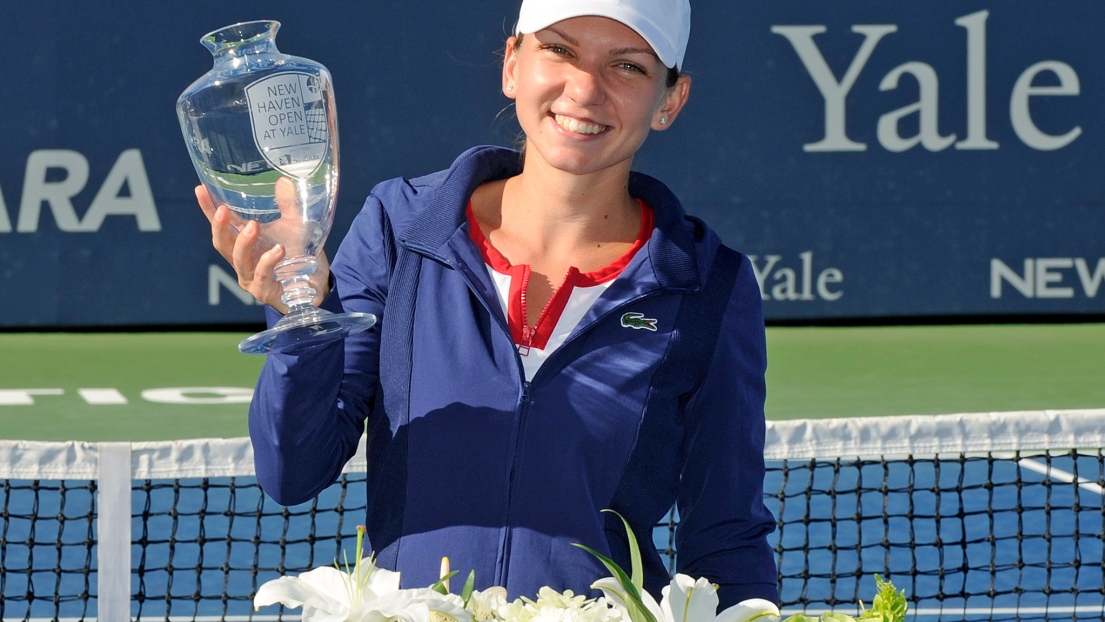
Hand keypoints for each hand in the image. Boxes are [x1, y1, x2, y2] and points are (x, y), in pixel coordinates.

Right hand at [196, 180, 330, 312]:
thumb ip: (288, 205)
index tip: (200, 189)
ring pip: (239, 260)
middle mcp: (242, 261)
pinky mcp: (264, 291)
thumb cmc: (299, 255)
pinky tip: (278, 250)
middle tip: (223, 210)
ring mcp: (250, 278)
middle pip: (222, 244)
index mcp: (243, 243)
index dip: (208, 209)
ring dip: (243, 243)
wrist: (316, 285)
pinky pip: (262, 275)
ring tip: (254, 226)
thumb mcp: (295, 226)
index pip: (221, 225)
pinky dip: (268, 261)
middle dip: (219, 227)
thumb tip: (284, 181)